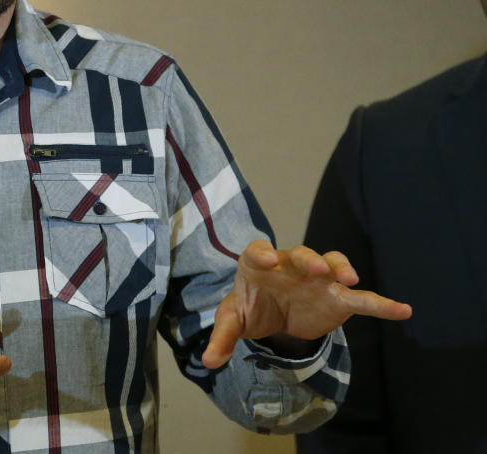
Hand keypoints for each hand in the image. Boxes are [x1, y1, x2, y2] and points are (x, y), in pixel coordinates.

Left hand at [202, 241, 410, 368]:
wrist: (272, 312)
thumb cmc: (250, 306)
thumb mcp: (233, 320)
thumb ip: (222, 337)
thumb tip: (208, 361)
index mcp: (259, 264)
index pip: (258, 252)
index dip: (261, 254)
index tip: (265, 260)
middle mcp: (290, 265)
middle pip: (300, 255)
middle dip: (308, 259)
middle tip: (314, 267)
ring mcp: (317, 279)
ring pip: (332, 266)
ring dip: (340, 268)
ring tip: (350, 278)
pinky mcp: (337, 298)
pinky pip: (362, 299)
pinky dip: (381, 304)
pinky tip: (403, 310)